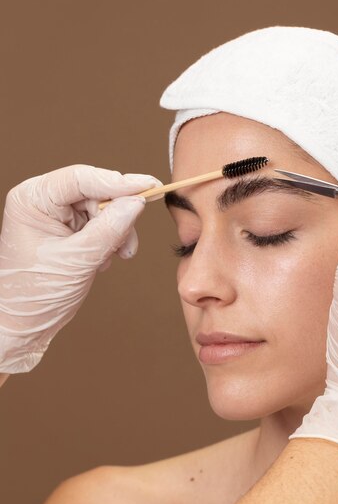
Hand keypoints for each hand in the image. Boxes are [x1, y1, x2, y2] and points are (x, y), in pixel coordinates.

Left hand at [0, 164, 162, 372]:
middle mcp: (43, 200)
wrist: (24, 325)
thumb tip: (137, 202)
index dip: (117, 182)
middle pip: (96, 192)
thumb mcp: (77, 260)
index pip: (80, 178)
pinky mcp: (69, 229)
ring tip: (115, 256)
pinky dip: (110, 240)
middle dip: (117, 217)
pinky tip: (104, 259)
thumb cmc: (33, 294)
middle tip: (127, 242)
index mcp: (32, 199)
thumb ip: (109, 229)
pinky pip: (102, 223)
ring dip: (116, 232)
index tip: (147, 186)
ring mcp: (57, 214)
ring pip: (104, 208)